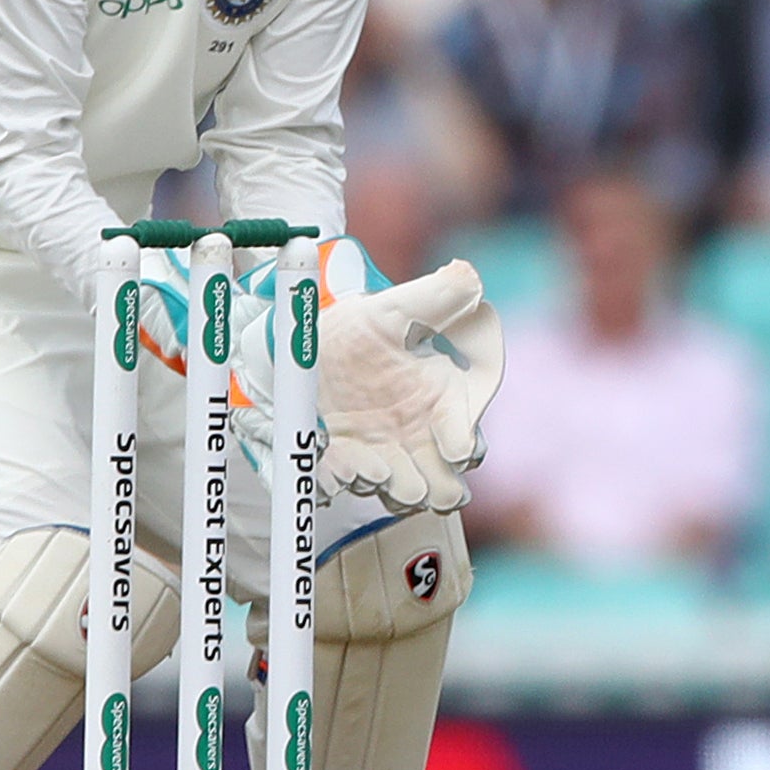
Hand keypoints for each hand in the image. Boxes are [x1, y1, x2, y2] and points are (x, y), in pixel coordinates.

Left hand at [318, 261, 507, 514]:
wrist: (299, 345)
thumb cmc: (355, 327)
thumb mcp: (392, 307)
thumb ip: (435, 296)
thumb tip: (470, 278)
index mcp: (440, 400)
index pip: (466, 437)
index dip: (463, 444)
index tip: (456, 448)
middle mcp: (416, 435)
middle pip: (441, 483)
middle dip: (431, 486)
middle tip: (413, 478)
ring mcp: (380, 453)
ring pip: (397, 492)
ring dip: (388, 485)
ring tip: (372, 467)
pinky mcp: (338, 463)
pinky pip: (343, 487)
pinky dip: (341, 480)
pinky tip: (336, 462)